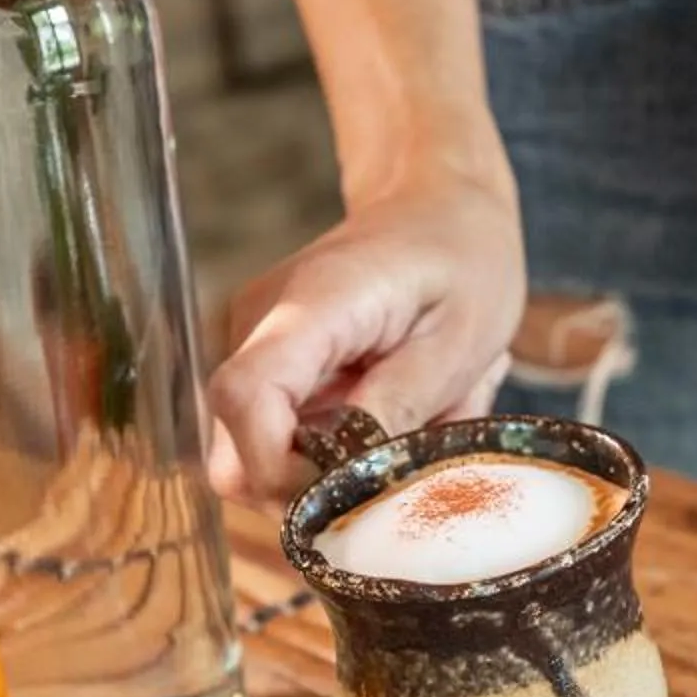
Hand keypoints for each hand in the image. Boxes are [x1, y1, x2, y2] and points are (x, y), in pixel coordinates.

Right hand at [203, 154, 527, 505]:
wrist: (440, 204)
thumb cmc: (463, 258)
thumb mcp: (462, 337)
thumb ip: (402, 405)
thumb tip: (349, 479)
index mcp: (312, 305)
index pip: (243, 398)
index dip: (278, 469)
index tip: (345, 492)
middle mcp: (261, 325)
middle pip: (232, 449)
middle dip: (303, 493)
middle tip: (388, 482)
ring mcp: (258, 346)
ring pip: (257, 457)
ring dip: (326, 475)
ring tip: (399, 434)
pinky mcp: (271, 367)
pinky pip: (282, 439)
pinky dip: (330, 455)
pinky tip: (383, 421)